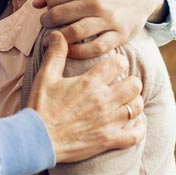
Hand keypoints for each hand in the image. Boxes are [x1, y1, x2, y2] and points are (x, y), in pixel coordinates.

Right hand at [27, 32, 144, 162]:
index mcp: (90, 82)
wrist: (37, 140)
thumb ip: (56, 54)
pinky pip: (135, 135)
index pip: (118, 63)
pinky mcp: (108, 140)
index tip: (114, 66)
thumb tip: (58, 34)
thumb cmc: (41, 108)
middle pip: (134, 84)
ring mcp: (108, 121)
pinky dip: (138, 129)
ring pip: (137, 107)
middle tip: (122, 85)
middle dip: (130, 82)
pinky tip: (134, 125)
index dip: (118, 62)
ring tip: (125, 103)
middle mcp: (103, 100)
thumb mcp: (45, 77)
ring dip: (133, 103)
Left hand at [34, 0, 165, 58]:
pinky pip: (94, 48)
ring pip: (74, 33)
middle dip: (47, 23)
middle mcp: (96, 2)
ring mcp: (109, 19)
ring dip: (58, 39)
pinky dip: (77, 52)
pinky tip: (69, 51)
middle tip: (47, 26)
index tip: (48, 12)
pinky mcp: (119, 35)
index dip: (47, 8)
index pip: (54, 0)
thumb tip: (35, 4)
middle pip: (60, 16)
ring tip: (54, 39)